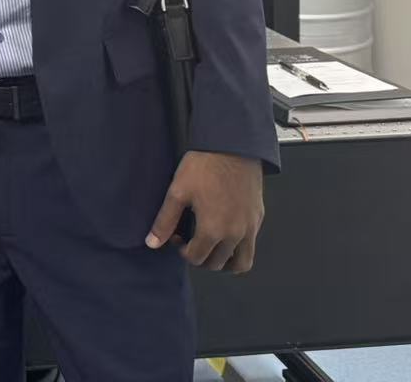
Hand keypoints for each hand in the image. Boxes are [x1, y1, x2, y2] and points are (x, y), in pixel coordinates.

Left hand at [146, 150, 264, 273]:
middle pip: (217, 264)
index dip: (183, 252)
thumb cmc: (204, 166)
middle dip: (201, 257)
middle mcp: (235, 235)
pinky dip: (238, 248)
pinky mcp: (258, 218)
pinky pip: (251, 245)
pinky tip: (225, 230)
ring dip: (225, 261)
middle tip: (191, 239)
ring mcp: (250, 228)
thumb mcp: (178, 192)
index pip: (196, 259)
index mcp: (213, 231)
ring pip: (241, 263)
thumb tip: (152, 243)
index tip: (177, 237)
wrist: (233, 146)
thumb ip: (164, 221)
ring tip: (211, 246)